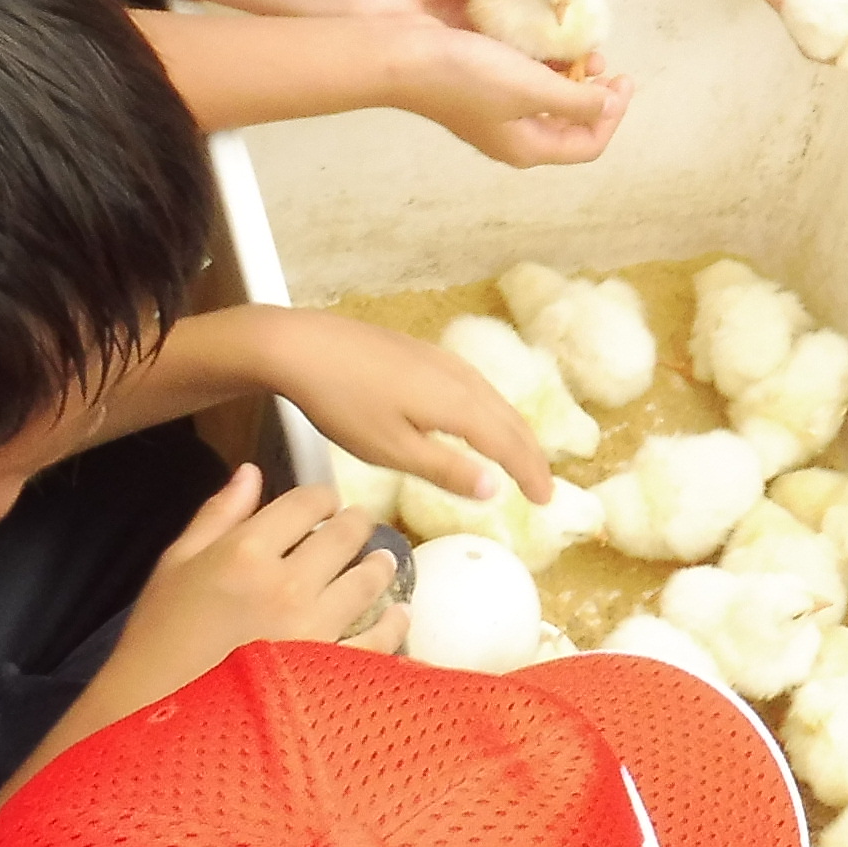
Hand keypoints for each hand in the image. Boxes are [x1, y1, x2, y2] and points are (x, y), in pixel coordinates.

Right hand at [87, 466, 404, 716]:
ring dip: (379, 566)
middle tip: (361, 524)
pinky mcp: (327, 672)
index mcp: (245, 551)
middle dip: (356, 523)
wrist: (155, 715)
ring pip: (367, 581)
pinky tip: (398, 615)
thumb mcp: (175, 566)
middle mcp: (285, 584)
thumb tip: (251, 472)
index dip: (323, 497)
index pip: (305, 504)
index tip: (328, 502)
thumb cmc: (159, 639)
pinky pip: (377, 641)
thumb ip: (217, 516)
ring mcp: (312, 629)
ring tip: (382, 562)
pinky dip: (394, 625)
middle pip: (344, 535)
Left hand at [247, 307, 554, 501]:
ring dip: (513, 431)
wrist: (302, 346)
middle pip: (510, 418)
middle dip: (530, 454)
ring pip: (495, 399)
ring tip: (520, 458)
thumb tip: (495, 488)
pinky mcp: (423, 352)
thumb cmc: (344, 403)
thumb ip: (446, 469)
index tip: (546, 500)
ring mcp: (443, 359)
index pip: (510, 443)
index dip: (531, 472)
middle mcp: (461, 376)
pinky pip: (476, 387)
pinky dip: (491, 412)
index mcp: (458, 403)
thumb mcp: (392, 449)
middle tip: (542, 487)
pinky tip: (479, 420)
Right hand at [392, 20, 633, 168]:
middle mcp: (513, 135)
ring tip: (578, 45)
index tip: (623, 77)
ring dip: (571, 73)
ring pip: (549, 98)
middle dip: (594, 92)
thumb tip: (610, 108)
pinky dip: (544, 62)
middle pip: (571, 123)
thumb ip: (578, 102)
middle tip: (601, 58)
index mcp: (528, 147)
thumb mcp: (532, 89)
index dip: (614, 114)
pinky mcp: (480, 84)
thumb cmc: (469, 75)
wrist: (402, 54)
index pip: (589, 144)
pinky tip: (545, 38)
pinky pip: (526, 80)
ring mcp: (494, 111)